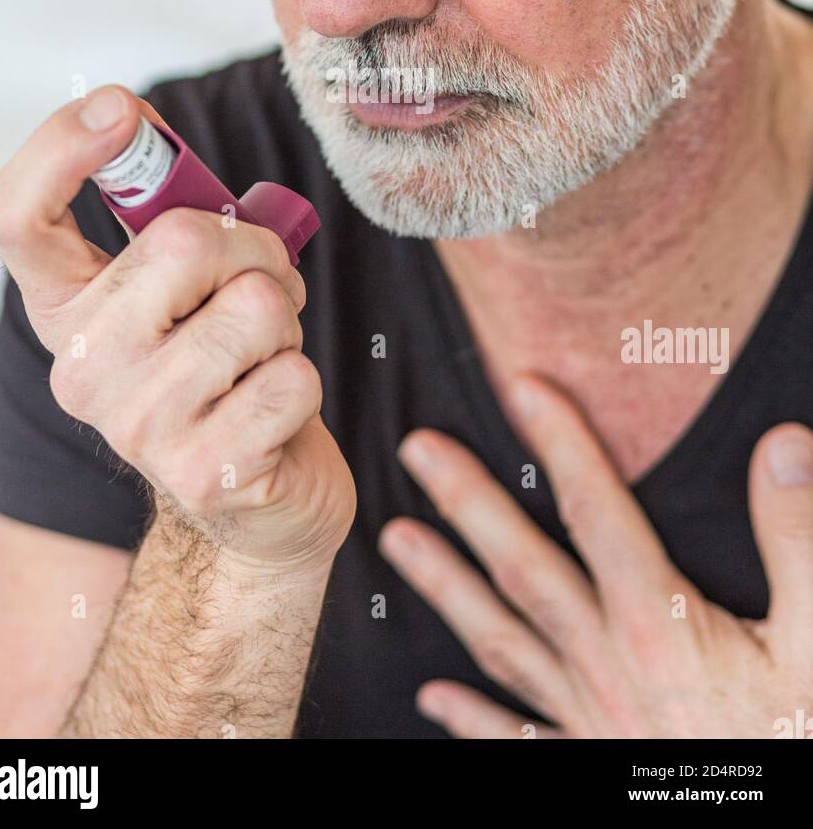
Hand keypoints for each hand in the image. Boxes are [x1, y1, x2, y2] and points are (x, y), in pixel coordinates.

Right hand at [0, 85, 355, 575]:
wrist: (254, 502)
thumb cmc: (224, 366)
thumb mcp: (186, 286)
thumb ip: (169, 216)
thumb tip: (141, 125)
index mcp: (65, 308)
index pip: (16, 216)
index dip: (59, 147)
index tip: (121, 109)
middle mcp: (79, 367)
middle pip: (182, 242)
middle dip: (255, 247)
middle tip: (264, 280)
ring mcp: (136, 426)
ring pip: (255, 306)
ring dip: (285, 318)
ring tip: (264, 351)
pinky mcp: (204, 473)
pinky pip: (293, 375)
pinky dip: (303, 379)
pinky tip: (274, 411)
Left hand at [379, 372, 812, 737]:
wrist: (778, 828)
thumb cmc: (797, 739)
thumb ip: (796, 541)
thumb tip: (781, 445)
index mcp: (661, 630)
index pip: (598, 512)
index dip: (562, 443)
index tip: (523, 387)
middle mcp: (608, 668)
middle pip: (524, 567)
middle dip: (468, 502)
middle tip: (418, 450)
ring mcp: (589, 722)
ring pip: (500, 641)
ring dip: (445, 587)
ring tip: (397, 540)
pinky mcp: (585, 768)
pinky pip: (515, 739)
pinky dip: (471, 716)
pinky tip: (433, 695)